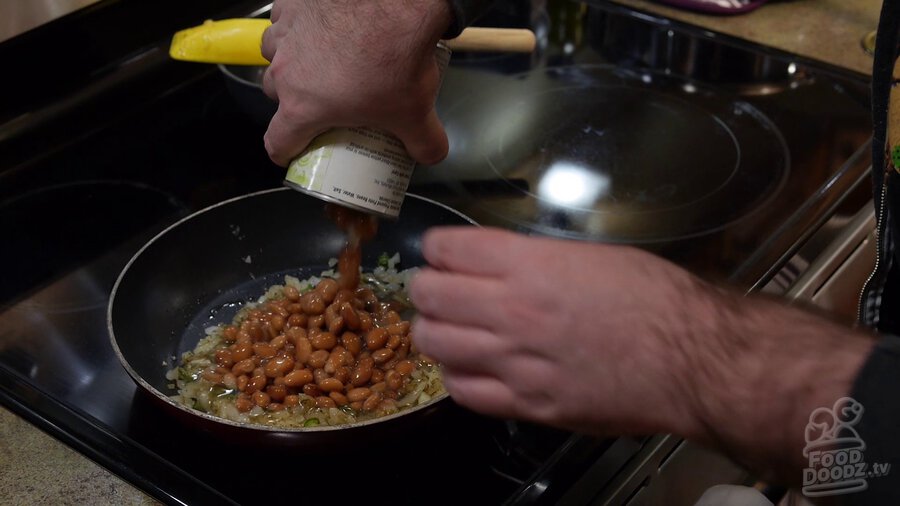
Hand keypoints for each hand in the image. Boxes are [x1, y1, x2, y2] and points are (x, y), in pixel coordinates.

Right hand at [260, 0, 452, 166]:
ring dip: (290, 61)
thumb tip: (429, 154)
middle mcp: (285, 70)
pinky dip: (297, 26)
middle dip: (293, 99)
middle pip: (275, 93)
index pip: (278, 141)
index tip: (294, 151)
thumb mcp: (415, 112)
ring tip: (319, 60)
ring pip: (274, 53)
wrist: (396, 3)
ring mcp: (286, 33)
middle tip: (321, 99)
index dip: (286, 151)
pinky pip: (283, 19)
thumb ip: (425, 143)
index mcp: (304, 107)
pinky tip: (320, 28)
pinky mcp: (292, 3)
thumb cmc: (396, 58)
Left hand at [409, 226, 708, 435]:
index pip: (448, 249)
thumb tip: (503, 263)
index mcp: (529, 266)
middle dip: (426, 286)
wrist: (693, 360)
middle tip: (437, 288)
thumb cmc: (657, 300)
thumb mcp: (595, 255)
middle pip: (430, 294)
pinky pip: (464, 391)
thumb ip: (537, 259)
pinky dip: (457, 375)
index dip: (437, 247)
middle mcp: (512, 312)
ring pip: (435, 343)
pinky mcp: (528, 403)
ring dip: (433, 329)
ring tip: (447, 326)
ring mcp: (515, 362)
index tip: (440, 252)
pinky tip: (470, 366)